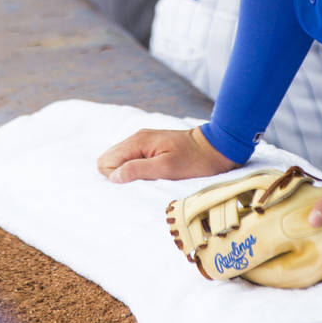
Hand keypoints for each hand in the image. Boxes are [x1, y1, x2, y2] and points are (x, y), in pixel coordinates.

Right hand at [97, 126, 238, 183]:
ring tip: (150, 180)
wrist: (215, 147)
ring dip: (129, 173)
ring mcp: (144, 141)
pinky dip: (138, 170)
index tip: (135, 183)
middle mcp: (137, 138)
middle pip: (110, 159)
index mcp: (138, 142)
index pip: (106, 161)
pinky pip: (133, 159)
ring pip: (121, 160)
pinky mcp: (152, 146)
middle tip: (142, 183)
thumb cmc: (193, 160)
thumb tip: (113, 176)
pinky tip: (153, 175)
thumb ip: (138, 170)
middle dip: (119, 175)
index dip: (115, 177)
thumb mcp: (166, 168)